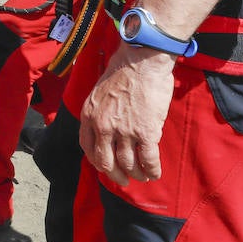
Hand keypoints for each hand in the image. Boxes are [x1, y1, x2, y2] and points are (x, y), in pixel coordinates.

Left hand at [78, 45, 175, 184]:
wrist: (142, 60)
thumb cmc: (123, 72)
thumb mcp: (99, 93)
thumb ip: (99, 113)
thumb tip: (105, 131)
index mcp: (89, 116)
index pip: (88, 148)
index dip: (98, 162)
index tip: (106, 167)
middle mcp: (103, 126)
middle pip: (106, 162)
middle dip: (115, 175)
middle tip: (124, 180)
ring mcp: (124, 131)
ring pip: (128, 164)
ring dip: (136, 174)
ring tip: (142, 176)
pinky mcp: (146, 132)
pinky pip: (148, 160)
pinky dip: (152, 170)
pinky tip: (154, 173)